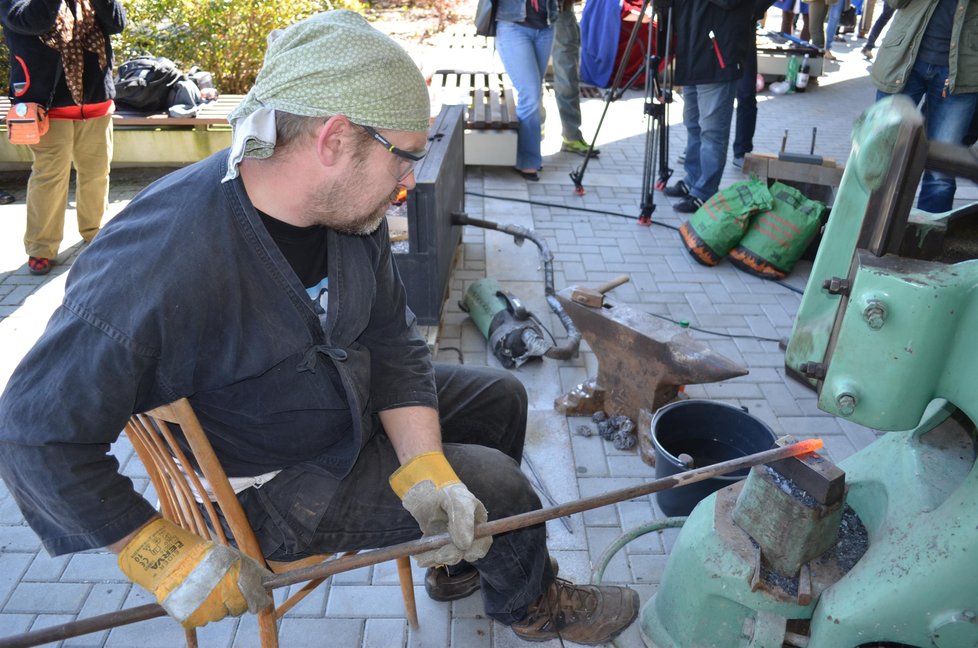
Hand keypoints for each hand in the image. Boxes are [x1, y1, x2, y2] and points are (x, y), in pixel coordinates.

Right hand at [118, 518, 271, 626]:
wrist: (169, 560)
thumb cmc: (202, 556)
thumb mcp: (230, 556)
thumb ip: (250, 570)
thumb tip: (267, 581)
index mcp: (238, 581)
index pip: (255, 599)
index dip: (256, 599)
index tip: (254, 599)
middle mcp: (226, 598)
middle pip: (238, 609)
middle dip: (234, 602)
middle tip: (223, 590)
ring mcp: (208, 610)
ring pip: (220, 615)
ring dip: (216, 605)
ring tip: (205, 589)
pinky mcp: (193, 619)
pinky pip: (203, 619)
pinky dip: (200, 610)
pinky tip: (195, 596)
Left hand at [390, 452, 491, 567]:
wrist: (424, 489)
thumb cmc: (446, 491)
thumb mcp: (458, 501)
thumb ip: (463, 521)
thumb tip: (465, 544)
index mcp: (478, 523)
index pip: (483, 542)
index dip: (475, 550)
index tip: (463, 552)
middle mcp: (467, 533)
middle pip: (465, 553)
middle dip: (452, 555)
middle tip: (439, 555)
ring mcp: (451, 539)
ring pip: (448, 556)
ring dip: (437, 558)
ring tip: (424, 556)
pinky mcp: (437, 541)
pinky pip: (434, 554)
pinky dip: (427, 558)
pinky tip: (420, 557)